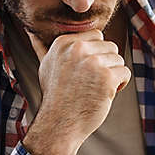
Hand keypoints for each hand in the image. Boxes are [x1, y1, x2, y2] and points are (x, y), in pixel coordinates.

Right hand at [22, 31, 130, 154]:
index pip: (96, 35)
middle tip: (90, 82)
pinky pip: (125, 73)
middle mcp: (78, 49)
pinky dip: (119, 85)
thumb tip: (30, 31)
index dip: (96, 54)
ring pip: (119, 60)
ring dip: (113, 75)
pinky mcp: (106, 77)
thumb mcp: (45, 66)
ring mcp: (93, 62)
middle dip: (106, 64)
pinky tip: (104, 94)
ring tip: (96, 88)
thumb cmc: (55, 96)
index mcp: (64, 43)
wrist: (59, 124)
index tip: (84, 71)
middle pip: (110, 46)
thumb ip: (42, 47)